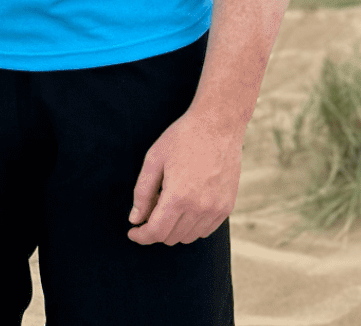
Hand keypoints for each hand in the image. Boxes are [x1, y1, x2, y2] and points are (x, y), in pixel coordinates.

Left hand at [127, 109, 241, 245]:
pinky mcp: (227, 207)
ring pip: (188, 237)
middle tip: (151, 208)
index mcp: (178, 197)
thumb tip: (135, 219)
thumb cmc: (183, 137)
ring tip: (170, 203)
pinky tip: (187, 207)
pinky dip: (192, 226)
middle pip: (171, 237)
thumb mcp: (154, 159)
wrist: (219, 124)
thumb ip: (142, 192)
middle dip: (156, 229)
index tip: (133, 232)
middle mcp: (199, 208)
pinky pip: (205, 230)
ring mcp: (216, 209)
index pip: (156, 232)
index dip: (141, 236)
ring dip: (174, 228)